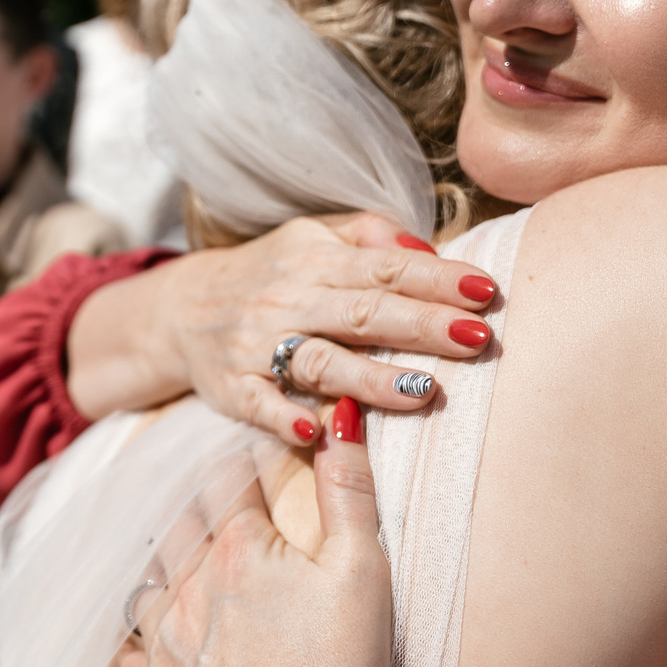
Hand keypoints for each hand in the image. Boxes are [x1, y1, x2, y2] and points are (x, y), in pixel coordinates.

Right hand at [69, 211, 495, 445]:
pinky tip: (319, 430)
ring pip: (320, 361)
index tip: (486, 292)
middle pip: (363, 313)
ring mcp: (258, 345)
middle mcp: (289, 299)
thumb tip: (429, 251)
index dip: (437, 279)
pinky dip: (286, 417)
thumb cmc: (271, 274)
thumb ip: (372, 236)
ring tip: (424, 389)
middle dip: (422, 325)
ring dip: (371, 377)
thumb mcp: (314, 237)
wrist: (180, 309)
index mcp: (316, 260)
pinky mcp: (233, 388)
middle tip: (478, 339)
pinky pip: (260, 404)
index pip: (385, 268)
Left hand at [122, 399, 390, 666]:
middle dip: (198, 502)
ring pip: (146, 579)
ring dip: (162, 561)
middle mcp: (187, 587)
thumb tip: (337, 417)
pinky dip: (136, 634)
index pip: (230, 477)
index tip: (257, 450)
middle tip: (215, 494)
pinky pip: (129, 650)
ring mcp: (164, 642)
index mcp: (236, 548)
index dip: (246, 458)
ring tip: (180, 554)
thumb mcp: (362, 572)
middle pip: (180, 522)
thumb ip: (351, 491)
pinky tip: (147, 634)